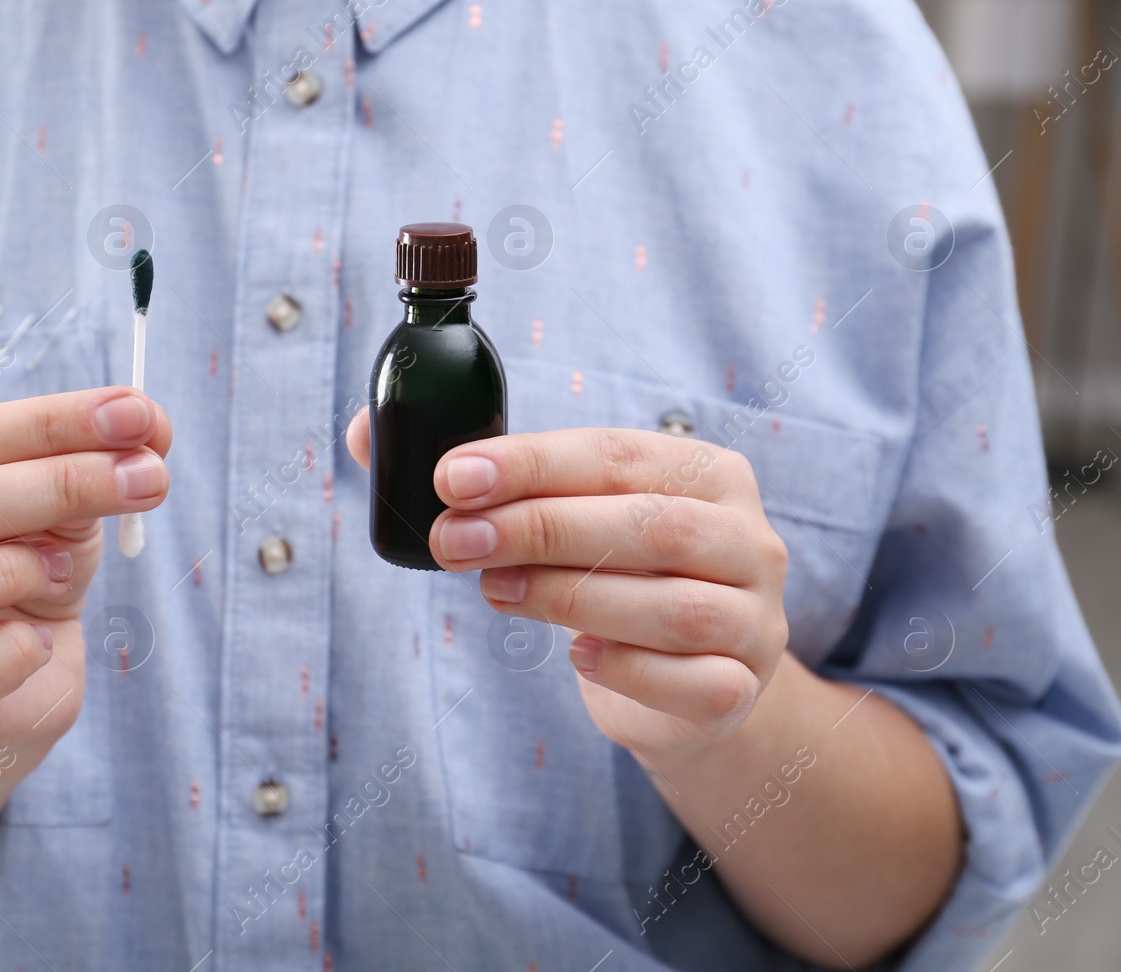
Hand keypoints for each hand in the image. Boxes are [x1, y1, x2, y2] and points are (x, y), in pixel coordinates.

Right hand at [0, 387, 170, 757]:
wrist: (17, 688)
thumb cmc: (30, 580)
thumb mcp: (61, 514)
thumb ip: (92, 464)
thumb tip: (149, 425)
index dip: (49, 422)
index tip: (137, 414)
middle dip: (60, 483)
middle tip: (151, 478)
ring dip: (13, 570)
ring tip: (63, 573)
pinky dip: (16, 651)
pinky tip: (43, 640)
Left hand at [347, 414, 787, 757]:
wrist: (688, 687)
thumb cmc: (612, 578)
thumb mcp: (562, 519)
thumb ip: (478, 477)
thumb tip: (364, 430)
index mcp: (707, 473)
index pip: (616, 454)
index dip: (531, 463)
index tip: (452, 476)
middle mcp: (748, 539)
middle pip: (649, 525)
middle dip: (538, 528)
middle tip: (453, 540)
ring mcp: (755, 619)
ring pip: (671, 606)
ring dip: (568, 596)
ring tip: (494, 590)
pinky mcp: (742, 689)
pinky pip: (692, 681)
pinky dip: (627, 668)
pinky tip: (576, 655)